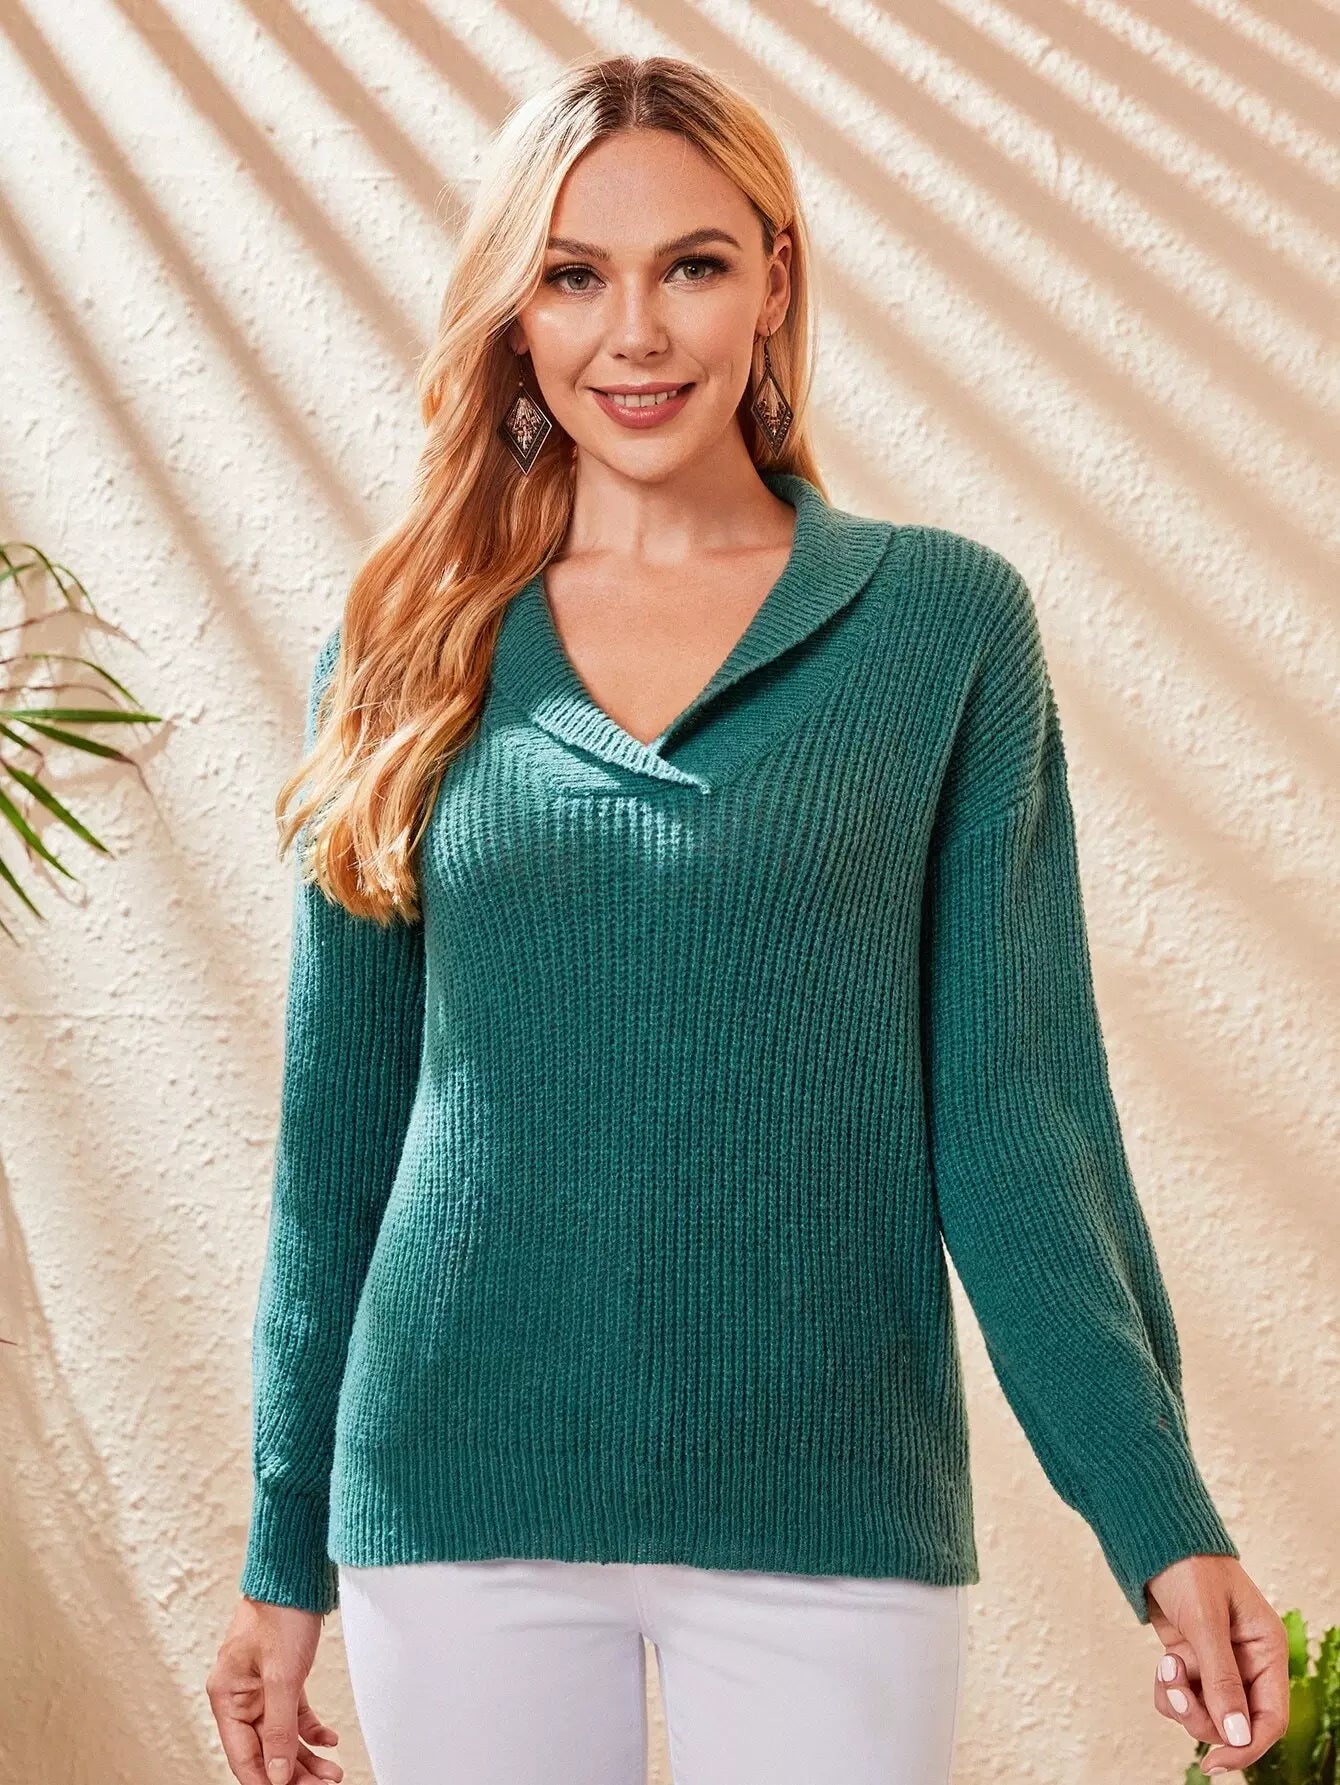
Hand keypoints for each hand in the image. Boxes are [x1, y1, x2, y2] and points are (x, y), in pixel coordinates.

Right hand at [206, 1596, 343, 1784]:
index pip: (243, 1755)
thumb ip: (278, 1728)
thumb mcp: (282, 1676)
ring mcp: (261, 1686)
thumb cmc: (281, 1613)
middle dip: (294, 1772)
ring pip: (281, 1735)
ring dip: (305, 1756)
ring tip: (332, 1772)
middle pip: (265, 1748)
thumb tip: (278, 1774)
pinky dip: (310, 1729)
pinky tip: (329, 1740)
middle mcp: (240, 1695)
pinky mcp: (281, 1677)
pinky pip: (293, 1715)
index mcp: (227, 1695)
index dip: (267, 1780)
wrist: (298, 1573)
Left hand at [1144, 1554, 1288, 1775]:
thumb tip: (1237, 1736)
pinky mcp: (1191, 1660)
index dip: (1246, 1746)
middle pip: (1234, 1723)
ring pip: (1205, 1713)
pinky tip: (1162, 1663)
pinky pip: (1183, 1696)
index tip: (1215, 1762)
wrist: (1152, 1536)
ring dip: (1181, 1700)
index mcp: (1267, 1650)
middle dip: (1201, 1716)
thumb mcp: (1205, 1621)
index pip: (1270, 1718)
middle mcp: (1247, 1662)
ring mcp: (1218, 1662)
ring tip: (1164, 1666)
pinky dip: (1169, 1690)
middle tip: (1174, 1690)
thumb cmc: (1187, 1565)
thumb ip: (1221, 1679)